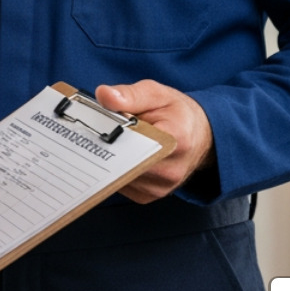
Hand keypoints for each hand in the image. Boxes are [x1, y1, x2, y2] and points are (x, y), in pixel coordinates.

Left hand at [94, 80, 214, 203]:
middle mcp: (169, 170)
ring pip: (116, 176)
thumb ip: (130, 95)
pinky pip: (119, 184)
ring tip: (106, 140)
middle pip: (121, 163)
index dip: (108, 134)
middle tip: (89, 131)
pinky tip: (115, 154)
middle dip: (103, 148)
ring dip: (106, 160)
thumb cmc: (177, 114)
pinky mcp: (147, 196)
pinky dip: (112, 170)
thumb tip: (104, 95)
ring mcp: (158, 187)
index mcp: (175, 140)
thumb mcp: (157, 94)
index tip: (92, 125)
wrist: (199, 136)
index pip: (133, 143)